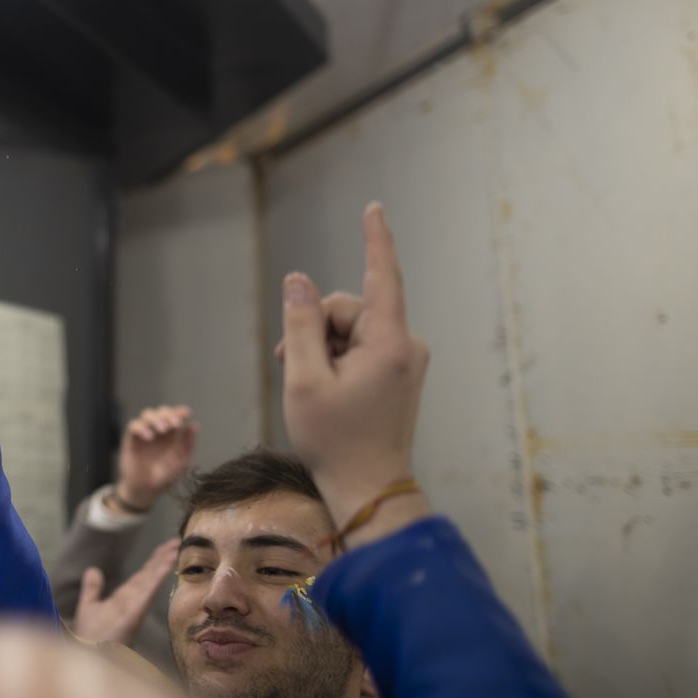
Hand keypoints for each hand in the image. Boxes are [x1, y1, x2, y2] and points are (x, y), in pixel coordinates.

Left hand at [72, 538, 180, 644]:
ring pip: (152, 580)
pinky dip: (157, 579)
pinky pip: (147, 593)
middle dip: (164, 558)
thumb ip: (92, 588)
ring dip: (164, 565)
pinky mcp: (134, 614)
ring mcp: (135, 606)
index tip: (167, 547)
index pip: (143, 575)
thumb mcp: (89, 606)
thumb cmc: (90, 636)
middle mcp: (133, 600)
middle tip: (178, 541)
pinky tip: (166, 566)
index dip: (155, 561)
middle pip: (151, 574)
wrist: (87, 655)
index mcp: (125, 597)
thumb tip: (93, 569)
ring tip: (176, 549)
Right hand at [114, 406, 196, 510]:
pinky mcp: (131, 438)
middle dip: (168, 414)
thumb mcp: (181, 461)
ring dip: (156, 418)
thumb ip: (188, 444)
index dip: (179, 411)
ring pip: (147, 414)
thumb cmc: (165, 476)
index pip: (175, 416)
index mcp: (171, 434)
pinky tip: (149, 436)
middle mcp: (158, 430)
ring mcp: (144, 433)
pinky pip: (133, 425)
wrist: (147, 489)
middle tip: (174, 424)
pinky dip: (141, 427)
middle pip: (161, 411)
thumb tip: (195, 425)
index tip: (185, 413)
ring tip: (162, 429)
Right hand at [279, 203, 430, 537]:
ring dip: (321, 347)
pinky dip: (336, 359)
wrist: (369, 490)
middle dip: (315, 328)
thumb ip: (300, 323)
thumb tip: (299, 279)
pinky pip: (360, 347)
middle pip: (349, 308)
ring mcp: (405, 360)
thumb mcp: (304, 378)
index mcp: (389, 343)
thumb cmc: (335, 440)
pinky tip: (323, 388)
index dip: (375, 239)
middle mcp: (406, 345)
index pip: (381, 276)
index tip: (374, 208)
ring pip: (350, 329)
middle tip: (292, 367)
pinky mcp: (399, 373)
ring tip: (307, 385)